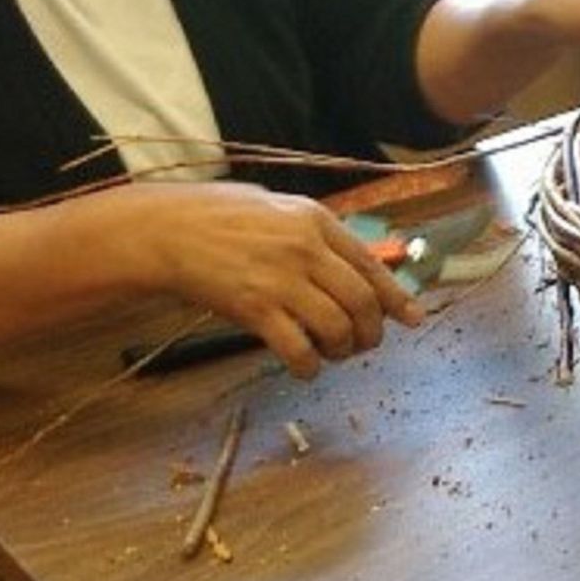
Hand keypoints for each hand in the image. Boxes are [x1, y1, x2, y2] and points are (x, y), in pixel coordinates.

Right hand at [91, 183, 422, 377]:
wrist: (167, 229)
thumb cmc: (223, 220)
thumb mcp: (280, 213)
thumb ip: (319, 240)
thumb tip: (361, 272)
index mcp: (317, 221)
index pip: (372, 266)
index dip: (397, 298)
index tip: (413, 319)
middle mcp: (306, 248)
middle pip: (363, 303)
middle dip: (371, 333)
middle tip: (364, 345)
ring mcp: (281, 279)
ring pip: (338, 329)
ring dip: (342, 351)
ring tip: (331, 354)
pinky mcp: (255, 308)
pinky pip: (299, 349)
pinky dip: (309, 367)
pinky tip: (304, 368)